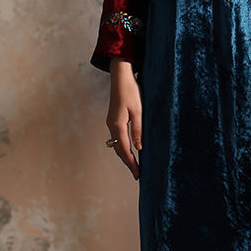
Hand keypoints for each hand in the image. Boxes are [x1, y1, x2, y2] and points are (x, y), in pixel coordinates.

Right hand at [106, 58, 141, 179]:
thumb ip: (138, 130)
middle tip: (137, 173)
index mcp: (118, 125)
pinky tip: (130, 149)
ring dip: (125, 155)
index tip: (138, 174)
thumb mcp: (138, 111)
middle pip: (119, 150)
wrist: (120, 76)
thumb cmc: (131, 91)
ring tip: (134, 165)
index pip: (125, 150)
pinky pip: (117, 137)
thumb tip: (139, 148)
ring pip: (117, 144)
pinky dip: (123, 146)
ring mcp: (111, 122)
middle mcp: (112, 126)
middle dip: (128, 162)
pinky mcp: (113, 119)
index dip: (131, 163)